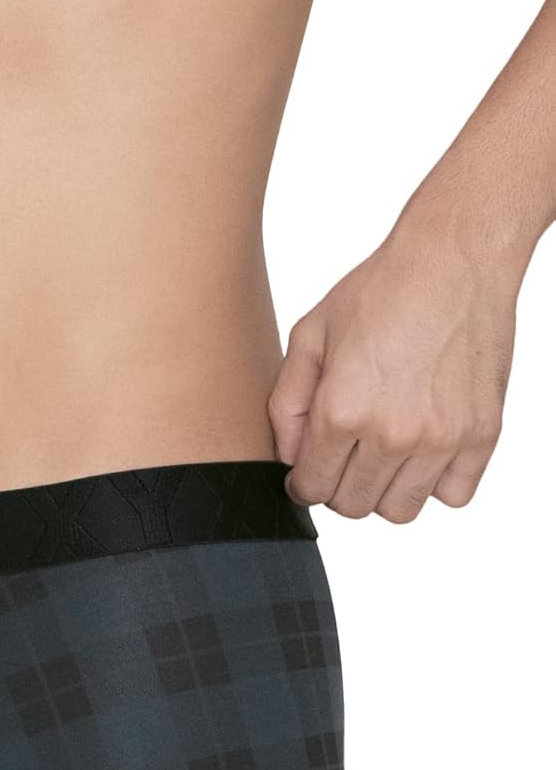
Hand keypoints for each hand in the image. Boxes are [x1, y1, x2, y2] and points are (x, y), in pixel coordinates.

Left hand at [268, 225, 516, 522]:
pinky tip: (424, 451)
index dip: (304, 482)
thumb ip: (287, 405)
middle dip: (340, 486)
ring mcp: (442, 438)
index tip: (310, 469)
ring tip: (384, 453)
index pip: (312, 488)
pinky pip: (453, 495)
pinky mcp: (482, 434)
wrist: (454, 259)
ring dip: (385, 490)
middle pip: (353, 505)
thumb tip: (289, 459)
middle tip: (346, 455)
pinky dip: (436, 482)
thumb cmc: (381, 291)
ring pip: (400, 510)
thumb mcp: (310, 336)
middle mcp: (393, 433)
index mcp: (342, 411)